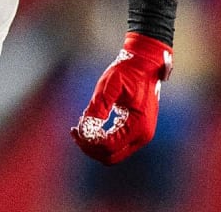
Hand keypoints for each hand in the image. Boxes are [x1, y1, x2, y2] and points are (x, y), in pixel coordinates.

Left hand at [70, 32, 172, 164]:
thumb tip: (84, 129)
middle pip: (111, 157)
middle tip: (75, 132)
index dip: (89, 142)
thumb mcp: (109, 86)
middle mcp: (142, 135)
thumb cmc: (129, 71)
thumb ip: (98, 107)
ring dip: (95, 145)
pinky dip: (102, 140)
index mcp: (138, 125)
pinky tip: (90, 127)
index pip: (109, 146)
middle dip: (90, 148)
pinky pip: (117, 145)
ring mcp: (141, 135)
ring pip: (113, 154)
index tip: (75, 129)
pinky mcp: (137, 131)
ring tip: (79, 129)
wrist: (146, 64)